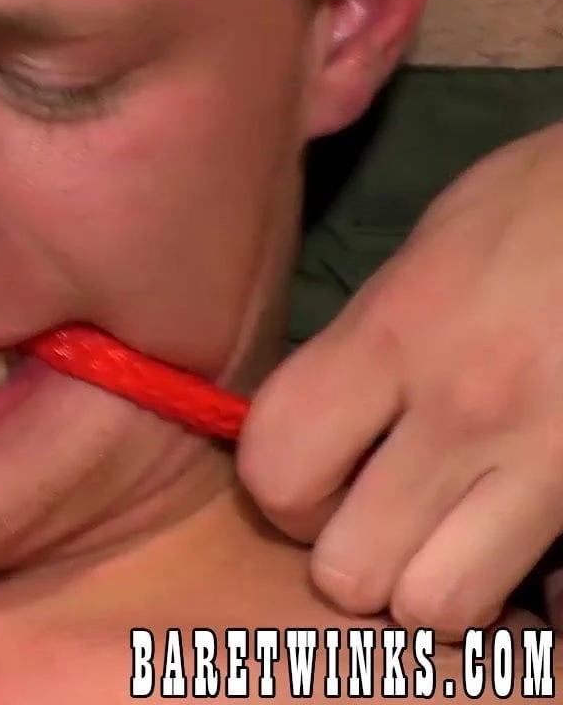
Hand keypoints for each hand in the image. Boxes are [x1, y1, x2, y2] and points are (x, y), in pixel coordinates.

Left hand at [239, 122, 562, 636]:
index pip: (277, 468)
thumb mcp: (425, 252)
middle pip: (349, 569)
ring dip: (432, 587)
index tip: (316, 479)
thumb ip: (360, 347)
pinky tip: (515, 547)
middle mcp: (464, 408)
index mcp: (396, 335)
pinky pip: (541, 601)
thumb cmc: (544, 206)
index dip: (282, 494)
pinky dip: (518, 593)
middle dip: (352, 559)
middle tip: (382, 521)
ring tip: (450, 541)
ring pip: (441, 607)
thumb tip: (325, 424)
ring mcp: (549, 459)